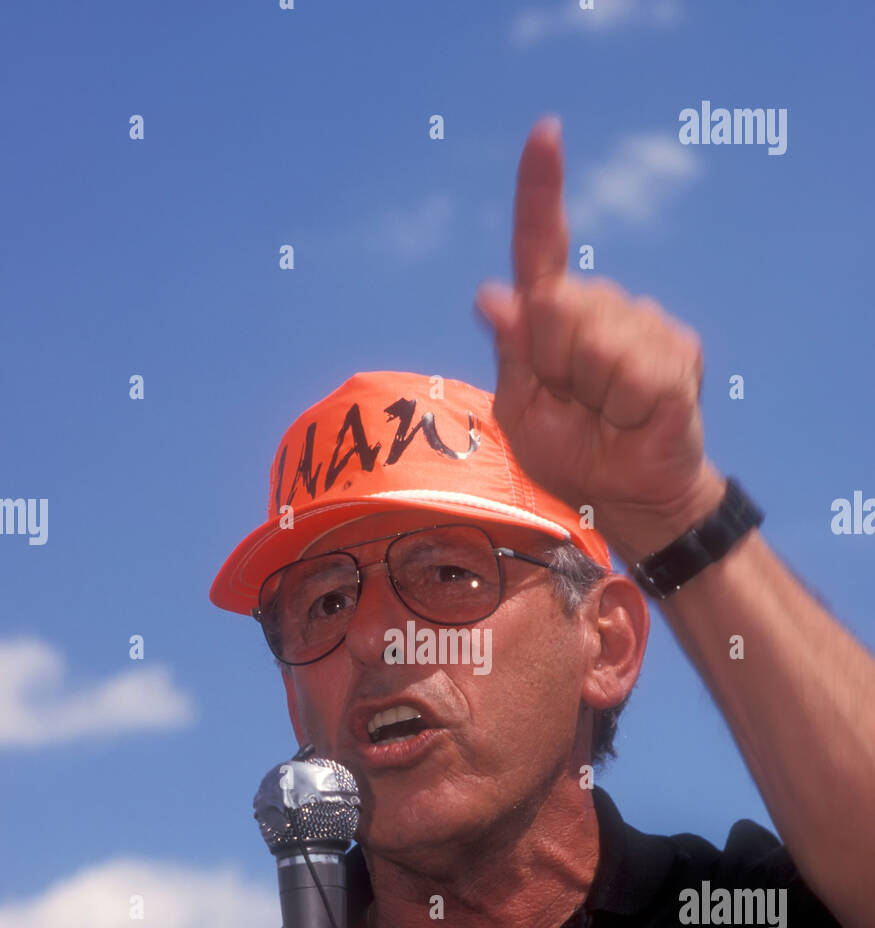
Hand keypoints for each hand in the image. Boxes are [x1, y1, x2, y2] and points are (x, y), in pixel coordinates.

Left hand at [474, 115, 724, 563]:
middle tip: (577, 407)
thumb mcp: (522, 413)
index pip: (542, 247)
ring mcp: (645, 324)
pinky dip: (628, 405)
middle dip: (557, 367)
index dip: (541, 190)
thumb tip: (491, 294)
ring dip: (596, 391)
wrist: (630, 495)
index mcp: (553, 318)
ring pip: (600, 341)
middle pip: (561, 308)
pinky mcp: (678, 350)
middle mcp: (600, 306)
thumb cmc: (572, 454)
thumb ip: (512, 355)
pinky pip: (638, 370)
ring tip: (610, 415)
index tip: (546, 132)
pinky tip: (638, 416)